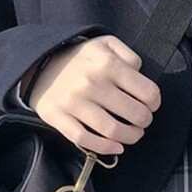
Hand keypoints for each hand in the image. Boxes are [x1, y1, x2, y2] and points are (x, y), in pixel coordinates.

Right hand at [26, 34, 161, 155]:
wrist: (37, 65)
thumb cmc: (79, 57)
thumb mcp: (105, 44)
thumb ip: (128, 54)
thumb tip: (141, 74)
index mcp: (107, 65)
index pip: (147, 92)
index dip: (155, 102)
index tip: (151, 105)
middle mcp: (92, 84)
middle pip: (135, 114)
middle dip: (145, 122)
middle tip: (142, 121)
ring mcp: (75, 103)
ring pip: (113, 130)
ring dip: (130, 137)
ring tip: (133, 134)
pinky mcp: (59, 118)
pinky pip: (86, 139)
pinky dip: (105, 148)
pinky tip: (116, 147)